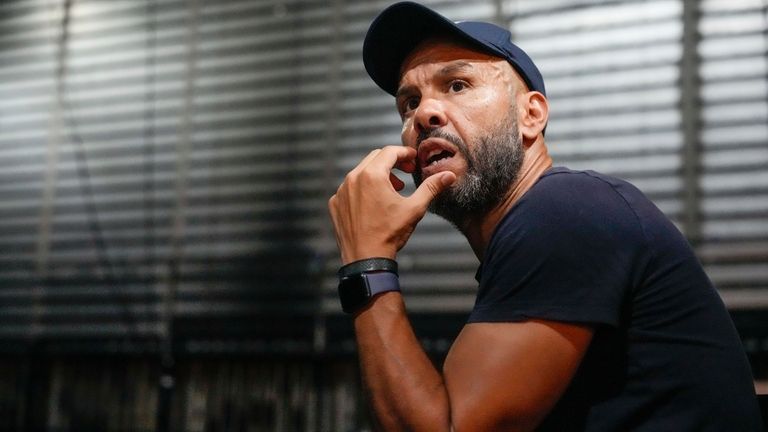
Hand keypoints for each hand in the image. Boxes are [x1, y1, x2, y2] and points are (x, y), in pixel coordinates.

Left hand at [328, 146, 455, 263]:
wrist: (366, 259)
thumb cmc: (389, 234)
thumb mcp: (414, 209)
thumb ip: (431, 188)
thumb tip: (448, 176)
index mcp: (372, 175)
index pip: (390, 152)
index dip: (405, 153)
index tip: (413, 159)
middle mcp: (353, 179)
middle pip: (374, 158)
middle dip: (392, 162)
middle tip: (405, 173)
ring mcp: (341, 191)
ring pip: (361, 172)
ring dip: (378, 175)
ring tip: (391, 190)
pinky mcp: (335, 203)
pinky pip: (349, 188)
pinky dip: (362, 189)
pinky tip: (373, 203)